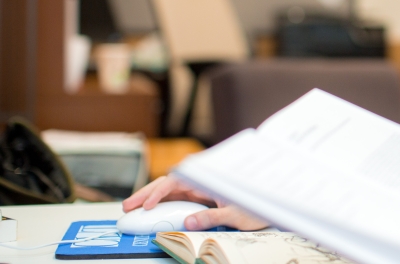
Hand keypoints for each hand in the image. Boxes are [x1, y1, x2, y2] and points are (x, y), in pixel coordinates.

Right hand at [122, 175, 268, 230]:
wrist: (270, 199)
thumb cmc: (256, 203)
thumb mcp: (236, 214)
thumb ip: (212, 217)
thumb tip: (189, 222)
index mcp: (209, 179)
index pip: (177, 181)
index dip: (159, 192)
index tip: (147, 205)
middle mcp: (202, 179)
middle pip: (169, 183)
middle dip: (146, 193)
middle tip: (127, 207)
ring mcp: (200, 186)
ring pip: (170, 189)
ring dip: (151, 197)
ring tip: (132, 208)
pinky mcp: (200, 194)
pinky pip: (177, 196)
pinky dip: (162, 202)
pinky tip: (150, 210)